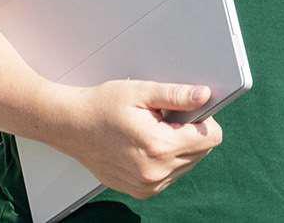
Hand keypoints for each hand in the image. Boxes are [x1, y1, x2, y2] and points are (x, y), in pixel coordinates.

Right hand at [53, 80, 223, 199]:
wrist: (71, 126)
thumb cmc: (102, 107)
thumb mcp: (141, 93)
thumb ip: (177, 95)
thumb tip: (204, 96)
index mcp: (160, 147)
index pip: (211, 138)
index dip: (203, 120)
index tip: (185, 112)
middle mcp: (156, 173)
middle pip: (201, 152)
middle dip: (187, 133)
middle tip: (161, 120)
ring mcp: (148, 185)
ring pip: (187, 164)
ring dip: (176, 148)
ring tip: (150, 132)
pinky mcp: (141, 191)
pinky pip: (170, 175)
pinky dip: (164, 160)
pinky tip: (143, 146)